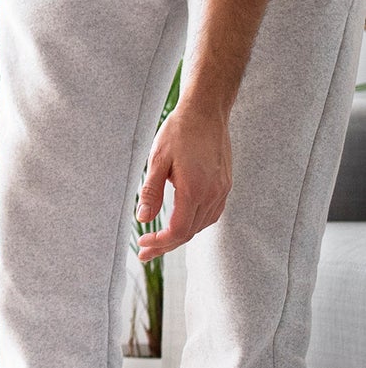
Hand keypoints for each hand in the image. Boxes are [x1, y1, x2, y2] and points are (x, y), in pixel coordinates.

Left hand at [135, 101, 231, 261]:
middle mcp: (212, 194)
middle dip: (166, 245)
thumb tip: (142, 219)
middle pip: (190, 232)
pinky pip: (211, 214)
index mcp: (194, 190)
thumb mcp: (157, 160)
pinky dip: (194, 224)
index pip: (178, 230)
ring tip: (159, 242)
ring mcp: (222, 190)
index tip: (142, 245)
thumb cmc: (178, 132)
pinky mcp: (225, 185)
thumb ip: (150, 191)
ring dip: (180, 236)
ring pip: (201, 225)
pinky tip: (181, 224)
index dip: (159, 243)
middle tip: (145, 255)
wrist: (206, 112)